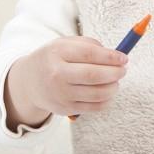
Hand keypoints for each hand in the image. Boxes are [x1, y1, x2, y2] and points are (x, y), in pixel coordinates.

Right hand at [4, 36, 127, 125]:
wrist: (29, 82)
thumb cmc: (54, 59)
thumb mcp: (64, 44)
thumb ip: (89, 45)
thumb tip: (115, 56)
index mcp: (57, 53)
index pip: (88, 54)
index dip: (110, 56)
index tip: (124, 58)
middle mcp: (57, 74)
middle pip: (94, 75)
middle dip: (115, 73)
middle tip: (123, 70)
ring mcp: (61, 94)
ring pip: (97, 93)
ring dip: (113, 87)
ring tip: (115, 81)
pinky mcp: (66, 109)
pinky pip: (95, 107)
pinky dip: (107, 100)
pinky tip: (108, 92)